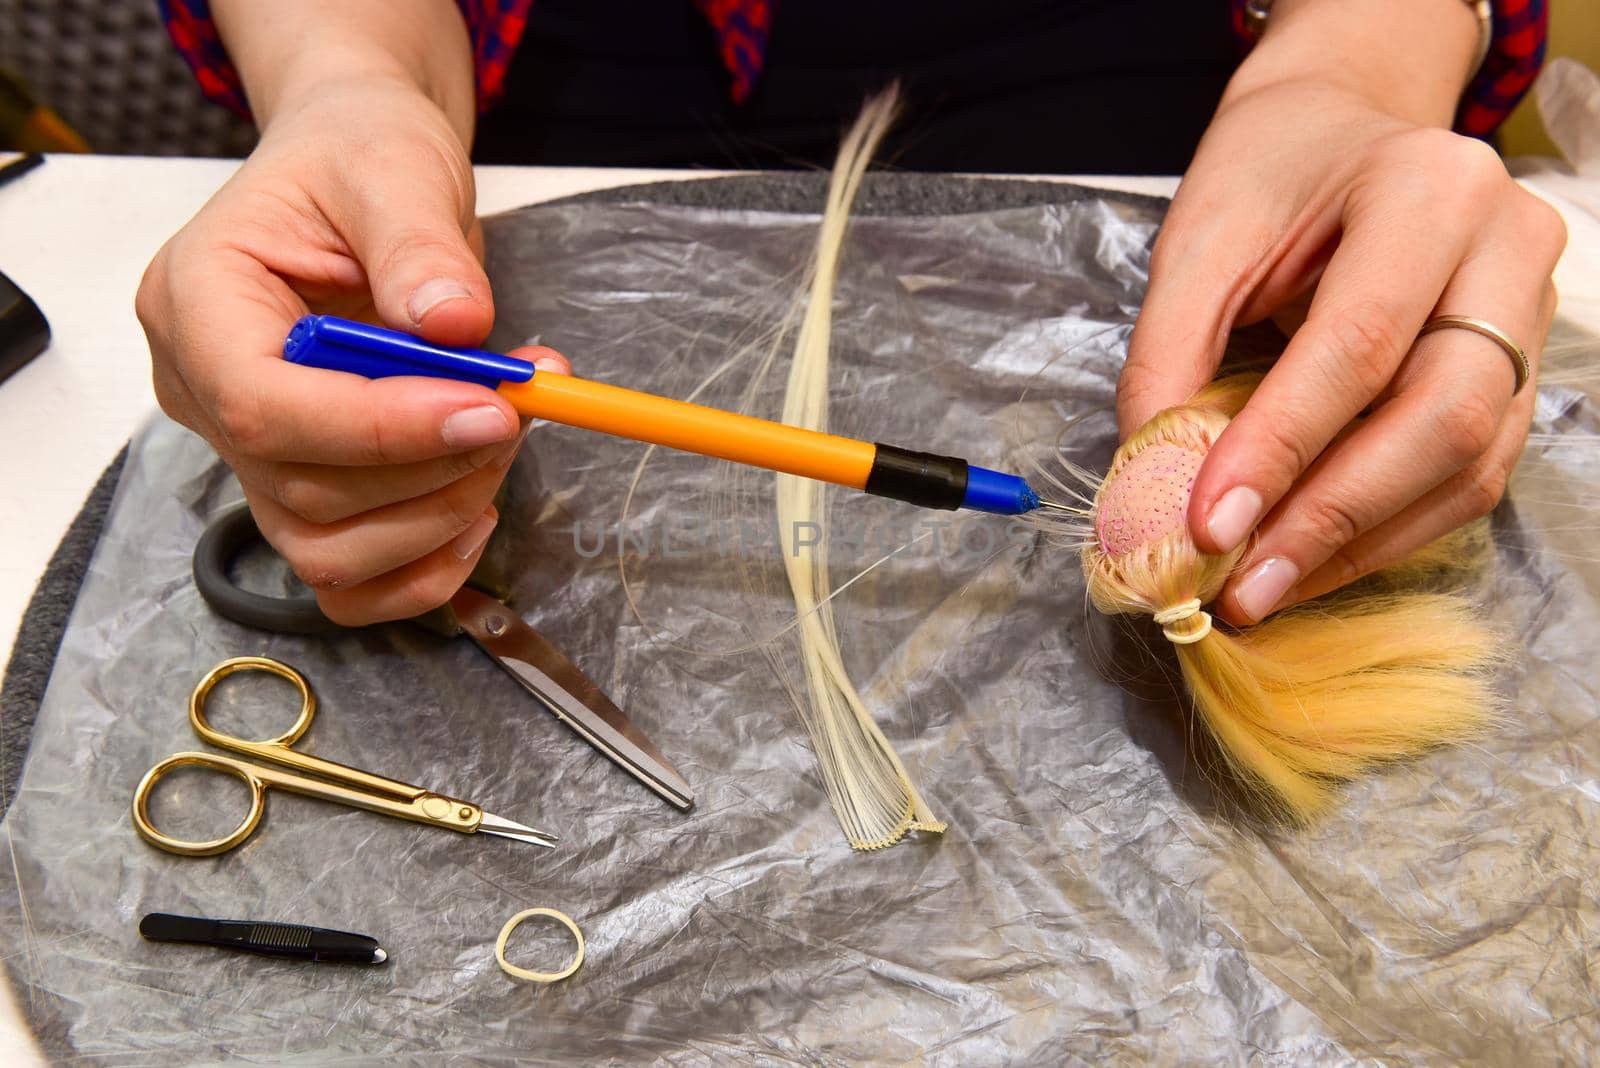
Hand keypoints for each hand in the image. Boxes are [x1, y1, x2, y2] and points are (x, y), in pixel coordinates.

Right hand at [137, 77, 569, 625]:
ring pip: (325, 551)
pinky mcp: (299, 487)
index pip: (266, 408)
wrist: (359, 176)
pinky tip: (476, 509)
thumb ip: (419, 246)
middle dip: (433, 467)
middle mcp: (203, 389)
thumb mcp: (393, 168)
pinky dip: (421, 570)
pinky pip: (347, 577)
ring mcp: (246, 450)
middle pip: (304, 490)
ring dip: (436, 518)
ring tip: (503, 437)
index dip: (382, 428)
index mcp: (196, 301)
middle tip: (518, 407)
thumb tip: (457, 325)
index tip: (490, 410)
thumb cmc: (358, 161)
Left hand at [1119, 63, 1563, 624]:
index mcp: (1430, 190)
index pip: (1360, 343)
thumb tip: (1151, 488)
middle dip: (1330, 517)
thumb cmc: (1271, 174)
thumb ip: (1168, 356)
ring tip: (1262, 589)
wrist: (1340, 131)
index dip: (1282, 447)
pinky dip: (1383, 533)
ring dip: (1357, 544)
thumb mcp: (1199, 241)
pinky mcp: (1519, 376)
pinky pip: (1468, 478)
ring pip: (1467, 464)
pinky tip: (1308, 561)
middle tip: (1239, 585)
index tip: (1207, 526)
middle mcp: (1506, 251)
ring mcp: (1529, 317)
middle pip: (1442, 415)